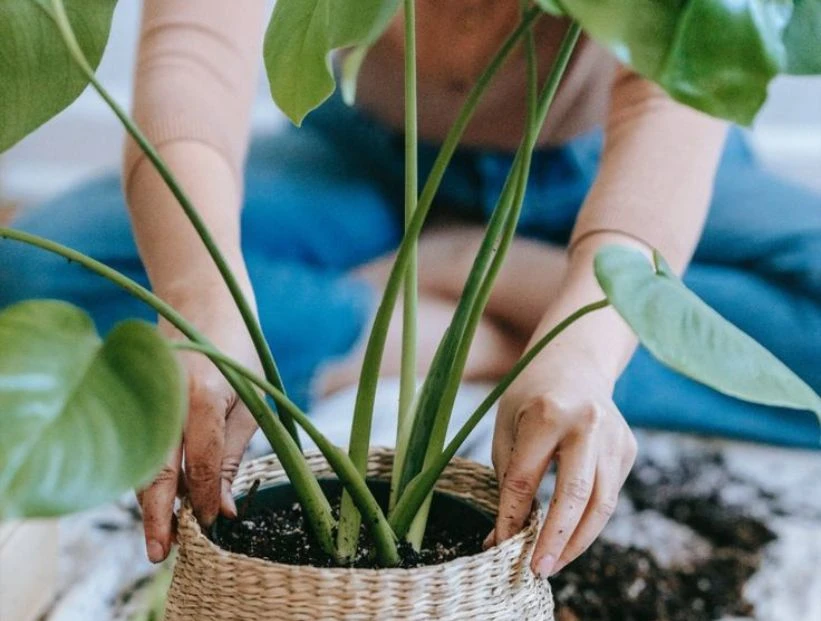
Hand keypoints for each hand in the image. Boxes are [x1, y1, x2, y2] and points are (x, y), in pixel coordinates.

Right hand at [137, 287, 260, 562]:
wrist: (200, 301)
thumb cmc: (236, 350)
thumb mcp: (248, 401)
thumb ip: (232, 453)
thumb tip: (226, 507)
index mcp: (205, 396)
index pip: (201, 463)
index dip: (205, 498)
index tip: (211, 525)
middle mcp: (170, 400)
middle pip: (157, 470)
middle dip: (158, 515)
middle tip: (161, 552)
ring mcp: (148, 397)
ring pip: (142, 461)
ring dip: (150, 500)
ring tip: (161, 534)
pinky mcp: (138, 398)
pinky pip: (140, 445)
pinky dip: (146, 473)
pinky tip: (159, 495)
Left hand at [489, 355, 636, 577]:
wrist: (574, 361)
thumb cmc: (529, 396)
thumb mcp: (506, 426)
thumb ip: (505, 479)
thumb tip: (501, 537)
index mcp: (547, 413)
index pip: (525, 479)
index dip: (511, 518)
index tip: (499, 546)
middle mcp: (587, 424)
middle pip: (574, 496)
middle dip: (554, 540)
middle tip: (536, 569)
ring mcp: (614, 437)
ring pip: (601, 504)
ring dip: (577, 541)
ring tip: (554, 562)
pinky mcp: (628, 448)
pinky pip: (609, 494)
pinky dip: (589, 519)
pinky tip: (569, 534)